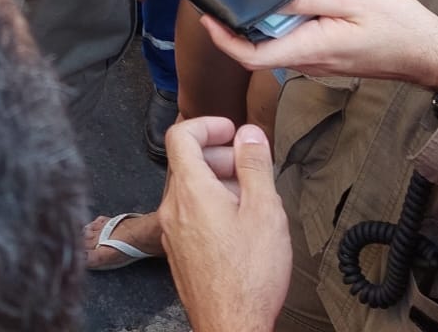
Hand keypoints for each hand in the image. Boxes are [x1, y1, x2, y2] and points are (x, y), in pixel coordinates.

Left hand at [159, 118, 290, 331]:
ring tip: (250, 198)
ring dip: (217, 181)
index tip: (231, 131)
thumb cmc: (250, 276)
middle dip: (219, 154)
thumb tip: (249, 134)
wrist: (232, 325)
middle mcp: (173, 209)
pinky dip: (210, 204)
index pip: (181, 135)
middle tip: (249, 166)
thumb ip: (255, 166)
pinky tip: (238, 224)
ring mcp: (173, 232)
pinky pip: (189, 213)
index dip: (207, 124)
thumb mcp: (264, 210)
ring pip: (189, 189)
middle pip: (186, 162)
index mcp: (191, 191)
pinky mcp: (179, 251)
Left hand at [202, 0, 437, 94]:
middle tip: (220, 1)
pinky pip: (295, 46)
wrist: (431, 51)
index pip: (252, 56)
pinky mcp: (330, 57)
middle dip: (234, 31)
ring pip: (277, 49)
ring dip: (256, 29)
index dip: (224, 41)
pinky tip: (281, 6)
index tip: (208, 19)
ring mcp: (321, 63)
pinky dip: (279, 30)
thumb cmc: (398, 25)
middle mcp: (311, 62)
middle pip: (260, 53)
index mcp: (311, 49)